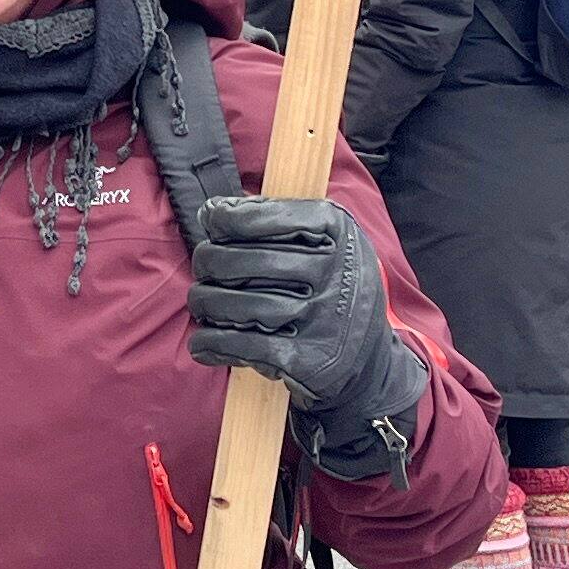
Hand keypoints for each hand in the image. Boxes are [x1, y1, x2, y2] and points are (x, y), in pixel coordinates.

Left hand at [185, 195, 394, 414]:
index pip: (263, 216)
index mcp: (337, 230)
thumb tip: (213, 210)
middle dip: (207, 261)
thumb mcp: (325, 239)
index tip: (210, 221)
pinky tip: (202, 342)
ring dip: (204, 303)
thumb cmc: (331, 285)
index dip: (224, 218)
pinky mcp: (308, 358)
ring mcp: (322, 317)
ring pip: (235, 304)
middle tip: (204, 267)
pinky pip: (242, 346)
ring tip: (202, 302)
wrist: (367, 356)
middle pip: (242, 260)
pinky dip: (211, 343)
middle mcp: (333, 271)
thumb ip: (274, 218)